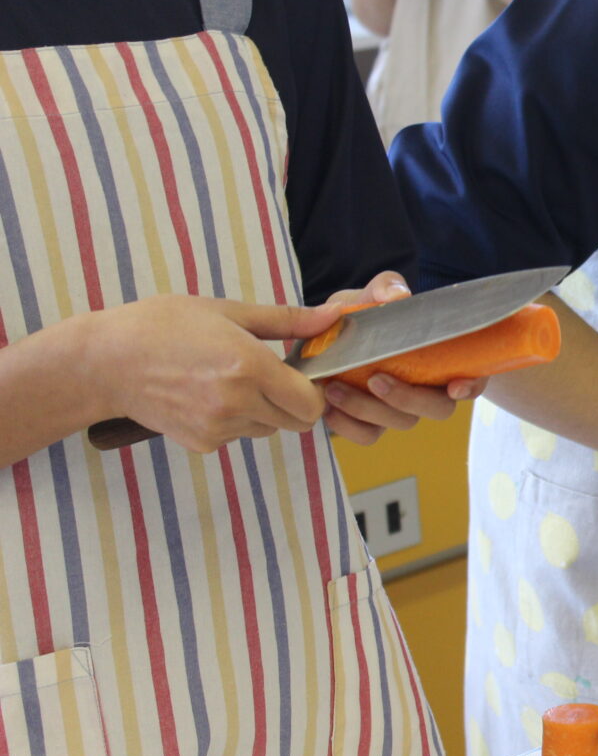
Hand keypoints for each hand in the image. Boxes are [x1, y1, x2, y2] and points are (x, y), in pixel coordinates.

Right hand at [90, 294, 342, 452]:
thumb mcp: (228, 311)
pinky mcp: (202, 444)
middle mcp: (237, 403)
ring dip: (263, 411)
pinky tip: (208, 396)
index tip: (299, 372)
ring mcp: (218, 428)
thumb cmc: (164, 326)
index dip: (313, 389)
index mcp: (249, 367)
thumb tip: (333, 316)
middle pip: (297, 422)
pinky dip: (235, 421)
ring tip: (230, 381)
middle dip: (293, 402)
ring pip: (268, 429)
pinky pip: (238, 436)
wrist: (105, 362)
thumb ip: (287, 320)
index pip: (311, 402)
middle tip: (270, 376)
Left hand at [319, 271, 485, 444]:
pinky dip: (349, 427)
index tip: (455, 385)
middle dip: (407, 399)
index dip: (470, 387)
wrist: (336, 332)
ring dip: (369, 410)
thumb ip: (386, 288)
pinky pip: (369, 435)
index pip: (473, 379)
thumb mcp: (375, 293)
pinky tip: (330, 408)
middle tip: (375, 380)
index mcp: (444, 360)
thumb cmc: (369, 313)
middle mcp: (431, 390)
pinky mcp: (374, 422)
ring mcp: (403, 408)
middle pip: (438, 409)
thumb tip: (396, 298)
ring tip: (334, 389)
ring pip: (401, 423)